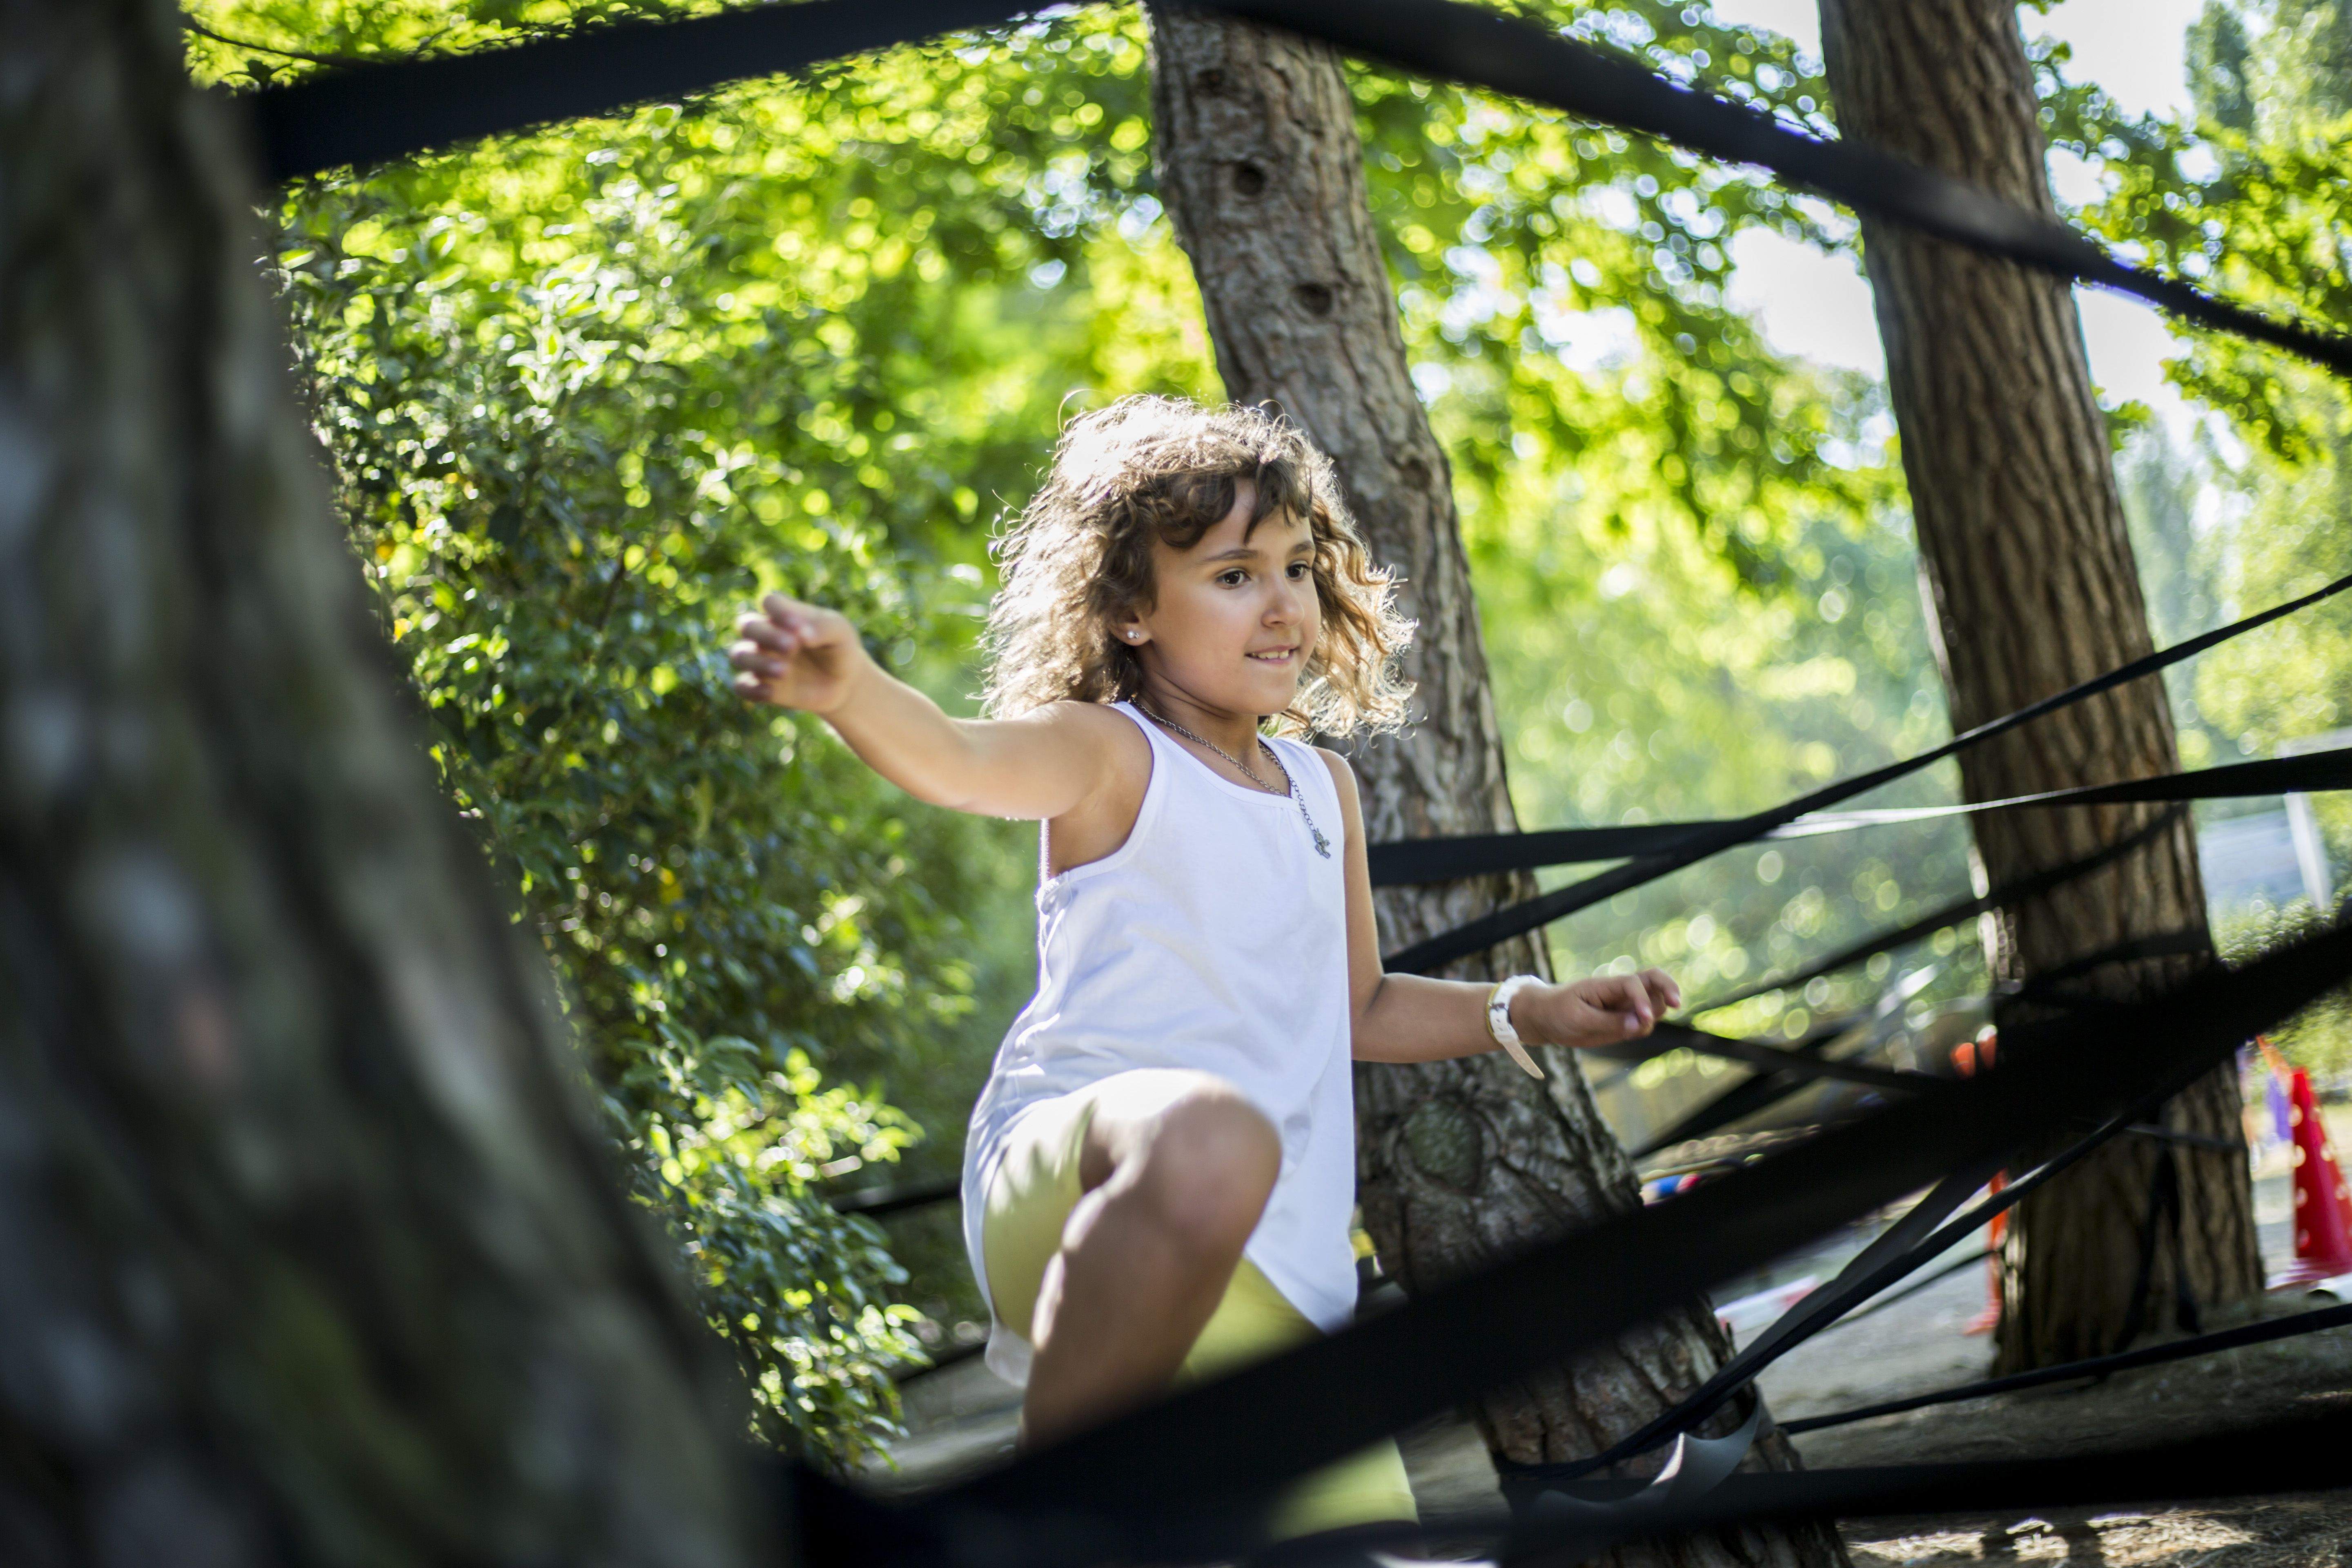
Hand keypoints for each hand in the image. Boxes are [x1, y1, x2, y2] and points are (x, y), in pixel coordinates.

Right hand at [728, 593, 868, 714]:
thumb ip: (823, 627)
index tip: (799, 626)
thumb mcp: (840, 633)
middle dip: (766, 635)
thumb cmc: (839, 649)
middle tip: (792, 646)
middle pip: (747, 625)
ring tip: (784, 671)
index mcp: (785, 614)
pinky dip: (750, 689)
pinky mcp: (761, 685)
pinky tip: (770, 692)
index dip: (779, 611)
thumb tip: (801, 634)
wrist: (844, 684)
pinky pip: (742, 686)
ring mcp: (762, 660)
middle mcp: (768, 634)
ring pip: (739, 655)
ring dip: (757, 661)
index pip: (770, 602)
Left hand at [1518, 969, 1681, 1049]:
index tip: (1642, 1020)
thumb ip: (1611, 1022)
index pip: (1634, 985)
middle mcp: (1620, 991)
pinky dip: (1647, 1024)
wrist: (1544, 1018)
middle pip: (1654, 980)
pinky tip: (1634, 1030)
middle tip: (1678, 1004)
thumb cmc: (1558, 1013)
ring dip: (1657, 1011)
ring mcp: (1624, 1004)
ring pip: (1654, 1002)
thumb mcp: (1579, 1020)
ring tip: (1637, 1027)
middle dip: (1669, 987)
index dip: (1642, 1001)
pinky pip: (1644, 1020)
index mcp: (1606, 985)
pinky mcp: (1624, 1018)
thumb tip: (1641, 1024)